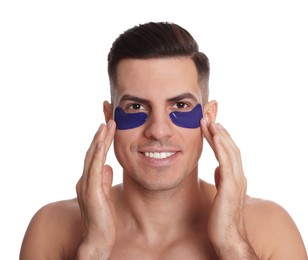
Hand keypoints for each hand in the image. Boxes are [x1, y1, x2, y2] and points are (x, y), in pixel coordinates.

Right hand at [76, 121, 116, 257]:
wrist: (99, 239)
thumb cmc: (104, 219)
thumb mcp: (105, 195)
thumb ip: (104, 180)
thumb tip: (107, 166)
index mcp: (89, 181)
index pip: (95, 157)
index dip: (102, 142)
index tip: (109, 129)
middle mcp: (85, 180)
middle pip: (93, 153)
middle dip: (101, 136)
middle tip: (109, 120)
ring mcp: (86, 186)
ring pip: (92, 158)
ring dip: (99, 140)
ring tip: (106, 126)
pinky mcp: (91, 192)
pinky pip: (94, 169)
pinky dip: (98, 155)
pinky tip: (102, 143)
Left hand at [201, 120, 257, 258]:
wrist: (227, 236)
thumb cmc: (222, 216)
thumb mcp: (221, 192)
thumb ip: (222, 179)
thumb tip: (218, 168)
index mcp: (235, 177)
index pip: (229, 152)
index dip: (221, 137)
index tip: (212, 125)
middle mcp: (239, 176)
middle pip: (230, 148)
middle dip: (219, 131)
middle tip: (209, 117)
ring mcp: (236, 181)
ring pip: (230, 152)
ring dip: (220, 135)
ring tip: (210, 121)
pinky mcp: (230, 188)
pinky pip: (226, 163)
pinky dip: (221, 148)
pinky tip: (215, 136)